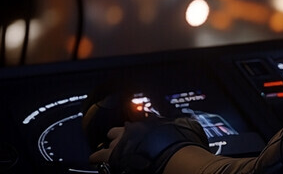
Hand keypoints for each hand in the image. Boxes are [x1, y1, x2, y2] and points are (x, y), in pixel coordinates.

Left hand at [88, 117, 208, 173]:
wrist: (172, 158)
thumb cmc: (182, 144)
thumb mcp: (187, 128)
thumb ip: (182, 125)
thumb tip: (188, 122)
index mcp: (148, 123)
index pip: (136, 124)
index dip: (135, 132)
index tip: (136, 137)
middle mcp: (133, 129)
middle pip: (118, 131)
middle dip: (117, 138)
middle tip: (118, 145)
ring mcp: (122, 142)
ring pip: (108, 142)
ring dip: (107, 149)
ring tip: (101, 156)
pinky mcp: (112, 156)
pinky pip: (98, 157)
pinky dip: (96, 159)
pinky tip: (94, 161)